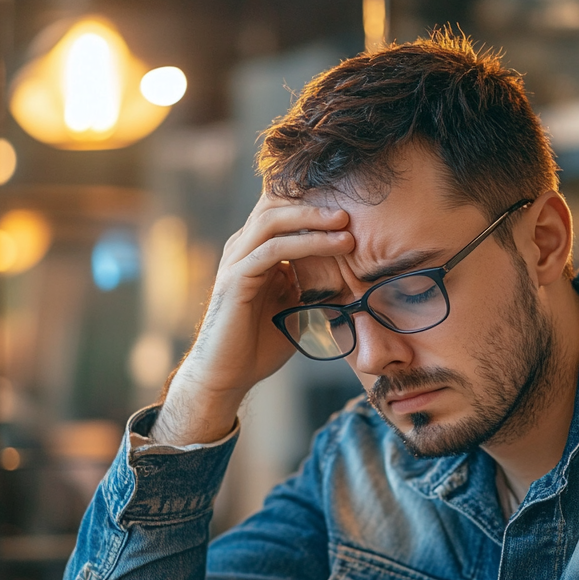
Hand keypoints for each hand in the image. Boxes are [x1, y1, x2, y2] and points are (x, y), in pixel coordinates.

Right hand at [152, 196, 353, 445]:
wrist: (228, 375)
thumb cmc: (259, 343)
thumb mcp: (293, 305)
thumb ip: (308, 283)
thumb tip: (343, 272)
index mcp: (254, 251)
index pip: (281, 211)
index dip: (311, 205)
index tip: (349, 211)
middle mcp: (241, 248)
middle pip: (275, 205)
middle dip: (315, 204)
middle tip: (350, 211)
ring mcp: (236, 261)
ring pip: (274, 220)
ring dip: (313, 219)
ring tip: (345, 225)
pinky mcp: (235, 278)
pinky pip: (273, 250)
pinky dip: (306, 243)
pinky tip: (333, 245)